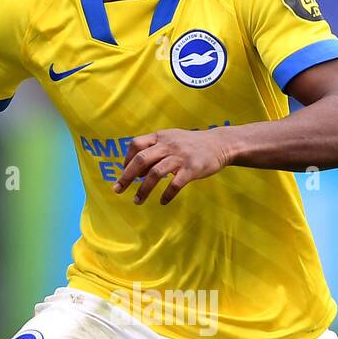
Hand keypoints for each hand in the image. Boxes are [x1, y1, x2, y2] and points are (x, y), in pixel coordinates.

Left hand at [113, 128, 230, 205]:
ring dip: (143, 189)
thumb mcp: (172, 139)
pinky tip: (162, 201)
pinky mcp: (192, 169)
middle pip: (141, 159)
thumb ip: (154, 149)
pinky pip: (175, 184)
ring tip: (137, 201)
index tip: (123, 172)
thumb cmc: (191, 145)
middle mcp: (168, 145)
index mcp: (161, 137)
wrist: (219, 144)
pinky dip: (167, 194)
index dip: (127, 158)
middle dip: (127, 176)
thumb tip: (136, 169)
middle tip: (118, 190)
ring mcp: (180, 157)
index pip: (136, 144)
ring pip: (155, 173)